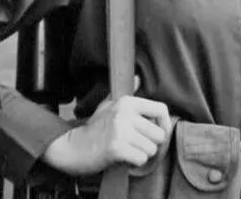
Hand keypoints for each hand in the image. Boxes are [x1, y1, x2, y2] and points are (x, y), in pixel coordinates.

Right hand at [42, 78, 170, 175]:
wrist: (74, 147)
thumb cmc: (94, 128)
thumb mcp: (108, 105)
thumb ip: (126, 92)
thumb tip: (138, 78)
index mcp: (127, 102)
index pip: (161, 109)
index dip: (166, 124)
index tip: (160, 133)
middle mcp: (125, 113)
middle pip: (159, 134)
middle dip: (152, 144)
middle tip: (139, 145)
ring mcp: (121, 130)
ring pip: (151, 148)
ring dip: (142, 154)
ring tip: (129, 150)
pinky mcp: (117, 147)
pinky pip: (141, 159)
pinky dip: (135, 163)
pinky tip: (124, 158)